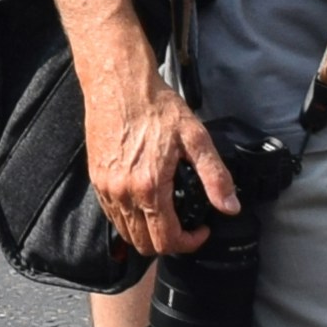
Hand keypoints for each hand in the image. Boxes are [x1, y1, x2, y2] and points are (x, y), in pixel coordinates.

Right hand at [79, 43, 239, 264]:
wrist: (118, 82)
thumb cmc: (156, 106)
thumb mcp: (195, 137)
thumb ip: (214, 176)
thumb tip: (231, 207)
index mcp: (149, 187)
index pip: (167, 240)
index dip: (190, 243)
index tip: (202, 229)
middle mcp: (123, 193)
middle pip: (144, 244)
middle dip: (170, 242)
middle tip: (186, 225)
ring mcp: (106, 188)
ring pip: (126, 233)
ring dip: (148, 233)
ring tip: (167, 215)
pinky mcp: (95, 179)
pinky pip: (112, 215)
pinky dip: (130, 219)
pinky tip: (146, 202)